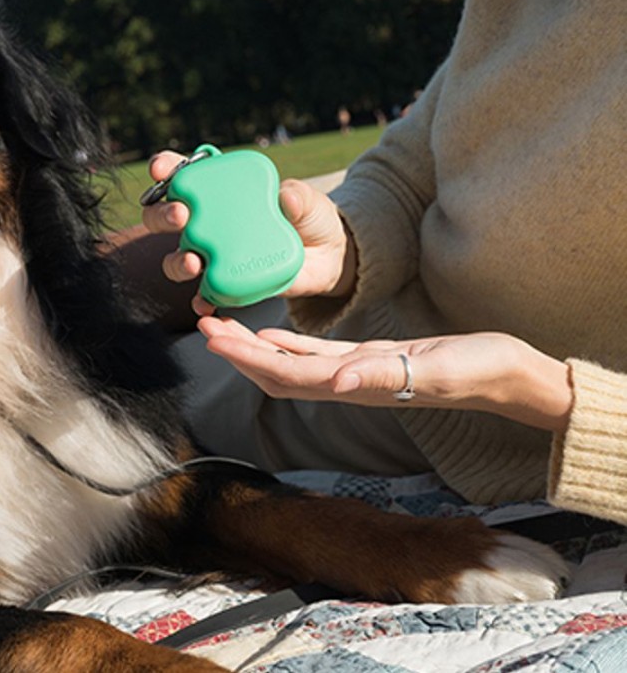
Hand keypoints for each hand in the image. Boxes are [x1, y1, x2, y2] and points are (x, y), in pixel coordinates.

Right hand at [141, 152, 356, 314]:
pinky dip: (201, 300)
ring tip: (193, 261)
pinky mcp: (227, 284)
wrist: (328, 254)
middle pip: (165, 217)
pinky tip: (205, 301)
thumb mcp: (308, 199)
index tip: (160, 169)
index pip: (184, 174)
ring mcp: (214, 255)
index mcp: (220, 191)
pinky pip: (204, 295)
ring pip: (176, 259)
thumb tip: (286, 196)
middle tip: (180, 214)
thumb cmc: (309, 216)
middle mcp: (207, 222)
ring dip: (177, 261)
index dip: (166, 168)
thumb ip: (297, 196)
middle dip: (163, 215)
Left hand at [197, 316, 573, 432]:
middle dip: (238, 352)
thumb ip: (386, 376)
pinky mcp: (369, 359)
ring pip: (291, 364)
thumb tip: (336, 384)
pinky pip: (317, 354)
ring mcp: (356, 373)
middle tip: (204, 324)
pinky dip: (287, 345)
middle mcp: (348, 383)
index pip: (287, 374)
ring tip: (224, 326)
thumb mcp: (435, 369)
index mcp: (357, 385)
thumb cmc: (477, 370)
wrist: (506, 374)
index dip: (247, 358)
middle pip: (277, 372)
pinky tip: (269, 334)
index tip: (214, 338)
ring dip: (255, 348)